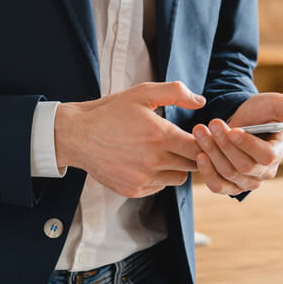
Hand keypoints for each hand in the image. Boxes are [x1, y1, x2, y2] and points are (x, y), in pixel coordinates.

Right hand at [55, 81, 204, 198]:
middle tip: (185, 144)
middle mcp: (154, 161)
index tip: (200, 135)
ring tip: (165, 152)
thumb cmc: (111, 111)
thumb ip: (176, 93)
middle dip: (193, 155)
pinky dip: (159, 176)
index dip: (204, 142)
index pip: (199, 147)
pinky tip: (148, 162)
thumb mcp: (142, 93)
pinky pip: (159, 187)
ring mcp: (143, 179)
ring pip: (178, 178)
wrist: (78, 135)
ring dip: (177, 167)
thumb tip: (201, 101)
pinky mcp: (133, 190)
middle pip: (193, 165)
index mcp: (159, 135)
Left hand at [192, 93, 282, 195]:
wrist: (239, 118)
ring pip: (228, 174)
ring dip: (212, 151)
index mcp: (279, 152)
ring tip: (200, 131)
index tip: (233, 130)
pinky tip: (200, 155)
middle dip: (224, 143)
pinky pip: (218, 186)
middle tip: (212, 123)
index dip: (248, 145)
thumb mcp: (277, 104)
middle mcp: (265, 172)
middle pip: (243, 166)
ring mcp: (248, 181)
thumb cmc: (260, 111)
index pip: (266, 157)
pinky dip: (207, 172)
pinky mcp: (230, 185)